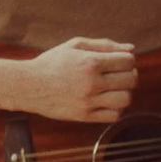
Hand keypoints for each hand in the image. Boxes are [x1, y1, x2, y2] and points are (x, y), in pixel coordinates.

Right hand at [0, 36, 137, 121]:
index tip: (118, 62)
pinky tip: (106, 101)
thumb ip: (104, 45)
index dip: (127, 60)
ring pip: (125, 99)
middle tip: (117, 75)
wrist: (28, 85)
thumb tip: (131, 49)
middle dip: (128, 75)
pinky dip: (116, 109)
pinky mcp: (84, 116)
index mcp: (91, 62)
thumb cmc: (52, 63)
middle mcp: (92, 83)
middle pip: (130, 80)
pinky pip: (114, 116)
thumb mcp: (75, 46)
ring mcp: (88, 101)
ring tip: (113, 89)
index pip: (128, 61)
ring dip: (124, 92)